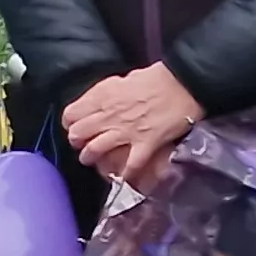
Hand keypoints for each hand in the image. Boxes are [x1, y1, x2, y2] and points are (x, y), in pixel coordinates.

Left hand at [66, 63, 203, 186]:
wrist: (185, 83)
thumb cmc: (157, 78)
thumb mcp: (122, 79)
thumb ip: (106, 93)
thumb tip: (97, 101)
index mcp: (102, 97)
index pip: (71, 114)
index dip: (70, 122)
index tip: (73, 125)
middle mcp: (109, 115)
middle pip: (78, 134)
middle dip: (76, 141)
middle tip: (80, 144)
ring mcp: (127, 131)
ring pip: (95, 149)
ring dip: (90, 157)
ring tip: (90, 160)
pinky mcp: (146, 143)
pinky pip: (131, 164)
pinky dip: (125, 173)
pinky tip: (122, 177)